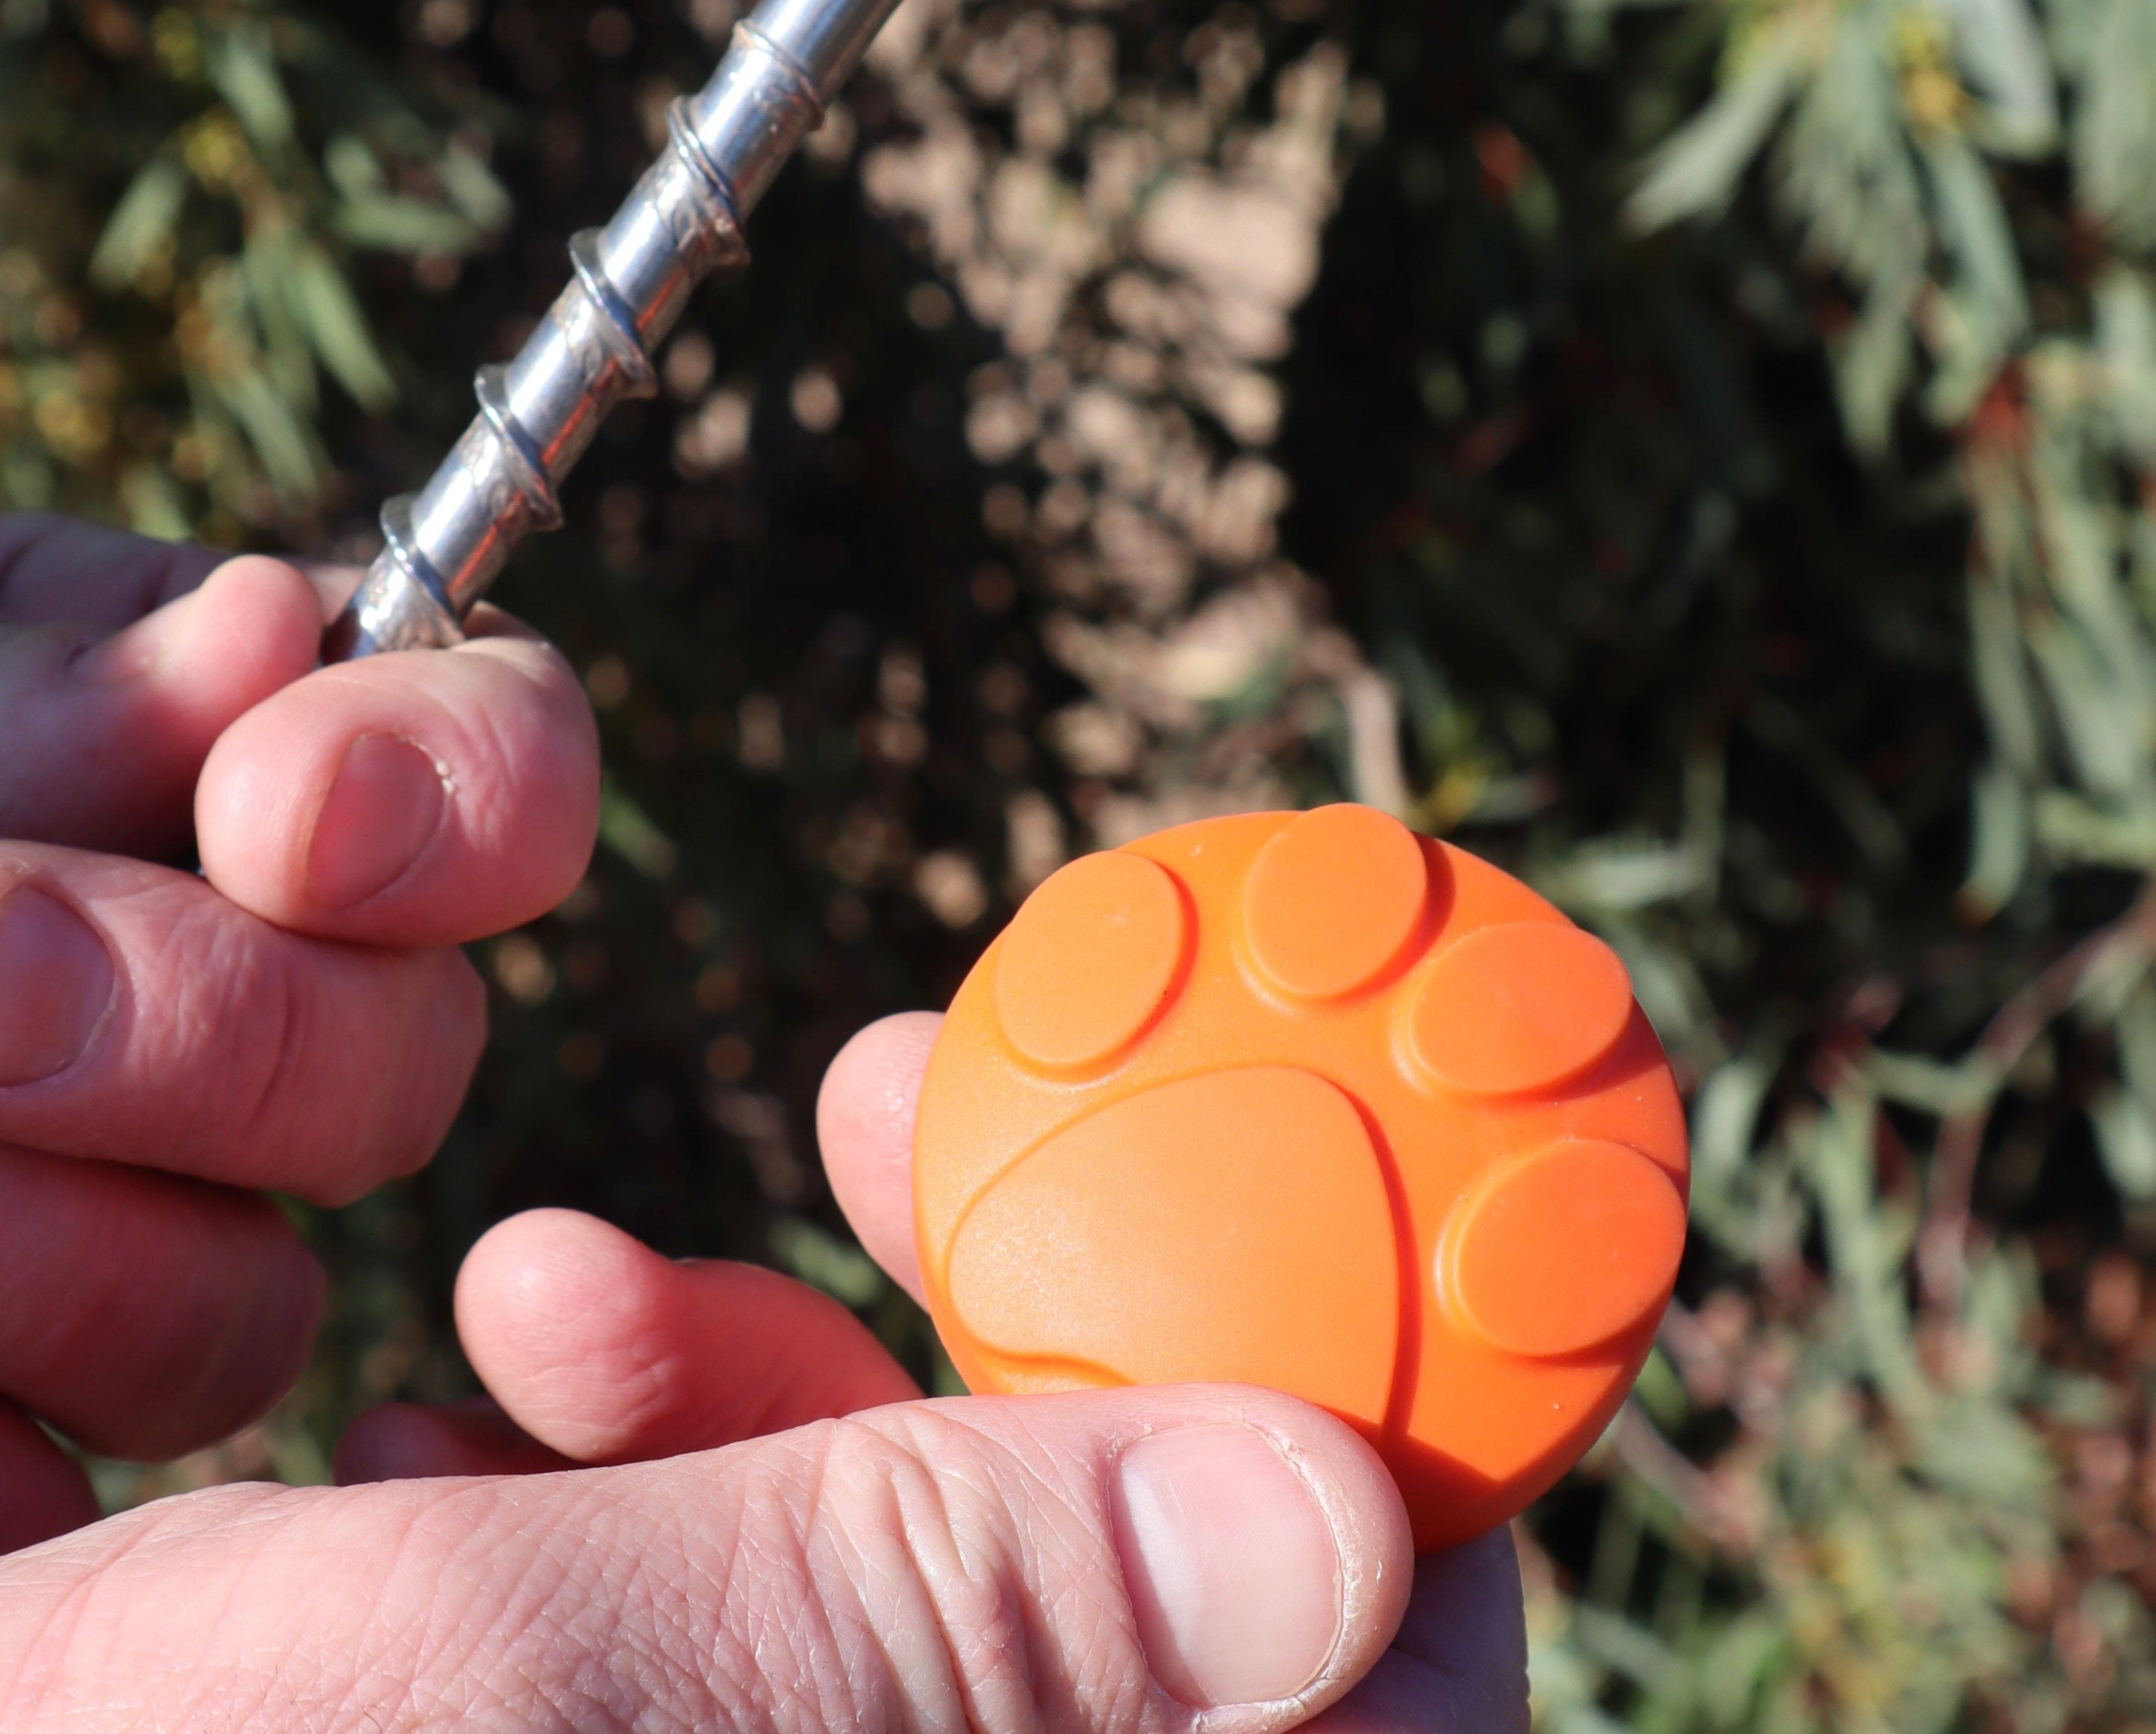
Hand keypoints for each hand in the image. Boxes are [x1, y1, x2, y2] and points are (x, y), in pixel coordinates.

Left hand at [0, 513, 597, 1553]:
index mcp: (187, 783)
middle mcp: (208, 1000)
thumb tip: (275, 630)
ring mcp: (121, 1237)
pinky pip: (109, 1487)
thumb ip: (44, 674)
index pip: (482, 775)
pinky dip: (1, 1434)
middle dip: (203, 1040)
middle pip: (393, 1064)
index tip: (292, 822)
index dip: (455, 793)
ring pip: (246, 1313)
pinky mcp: (32, 1454)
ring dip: (65, 1261)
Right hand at [3, 1016, 1528, 1728]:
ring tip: (528, 1284)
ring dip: (755, 1380)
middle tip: (872, 1094)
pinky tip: (448, 1418)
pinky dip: (645, 1488)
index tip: (1255, 1145)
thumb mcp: (532, 1685)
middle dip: (984, 1304)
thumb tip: (1345, 1518)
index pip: (1385, 1679)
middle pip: (1137, 1571)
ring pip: (929, 1573)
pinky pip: (769, 1630)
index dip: (1359, 1390)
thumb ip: (950, 1602)